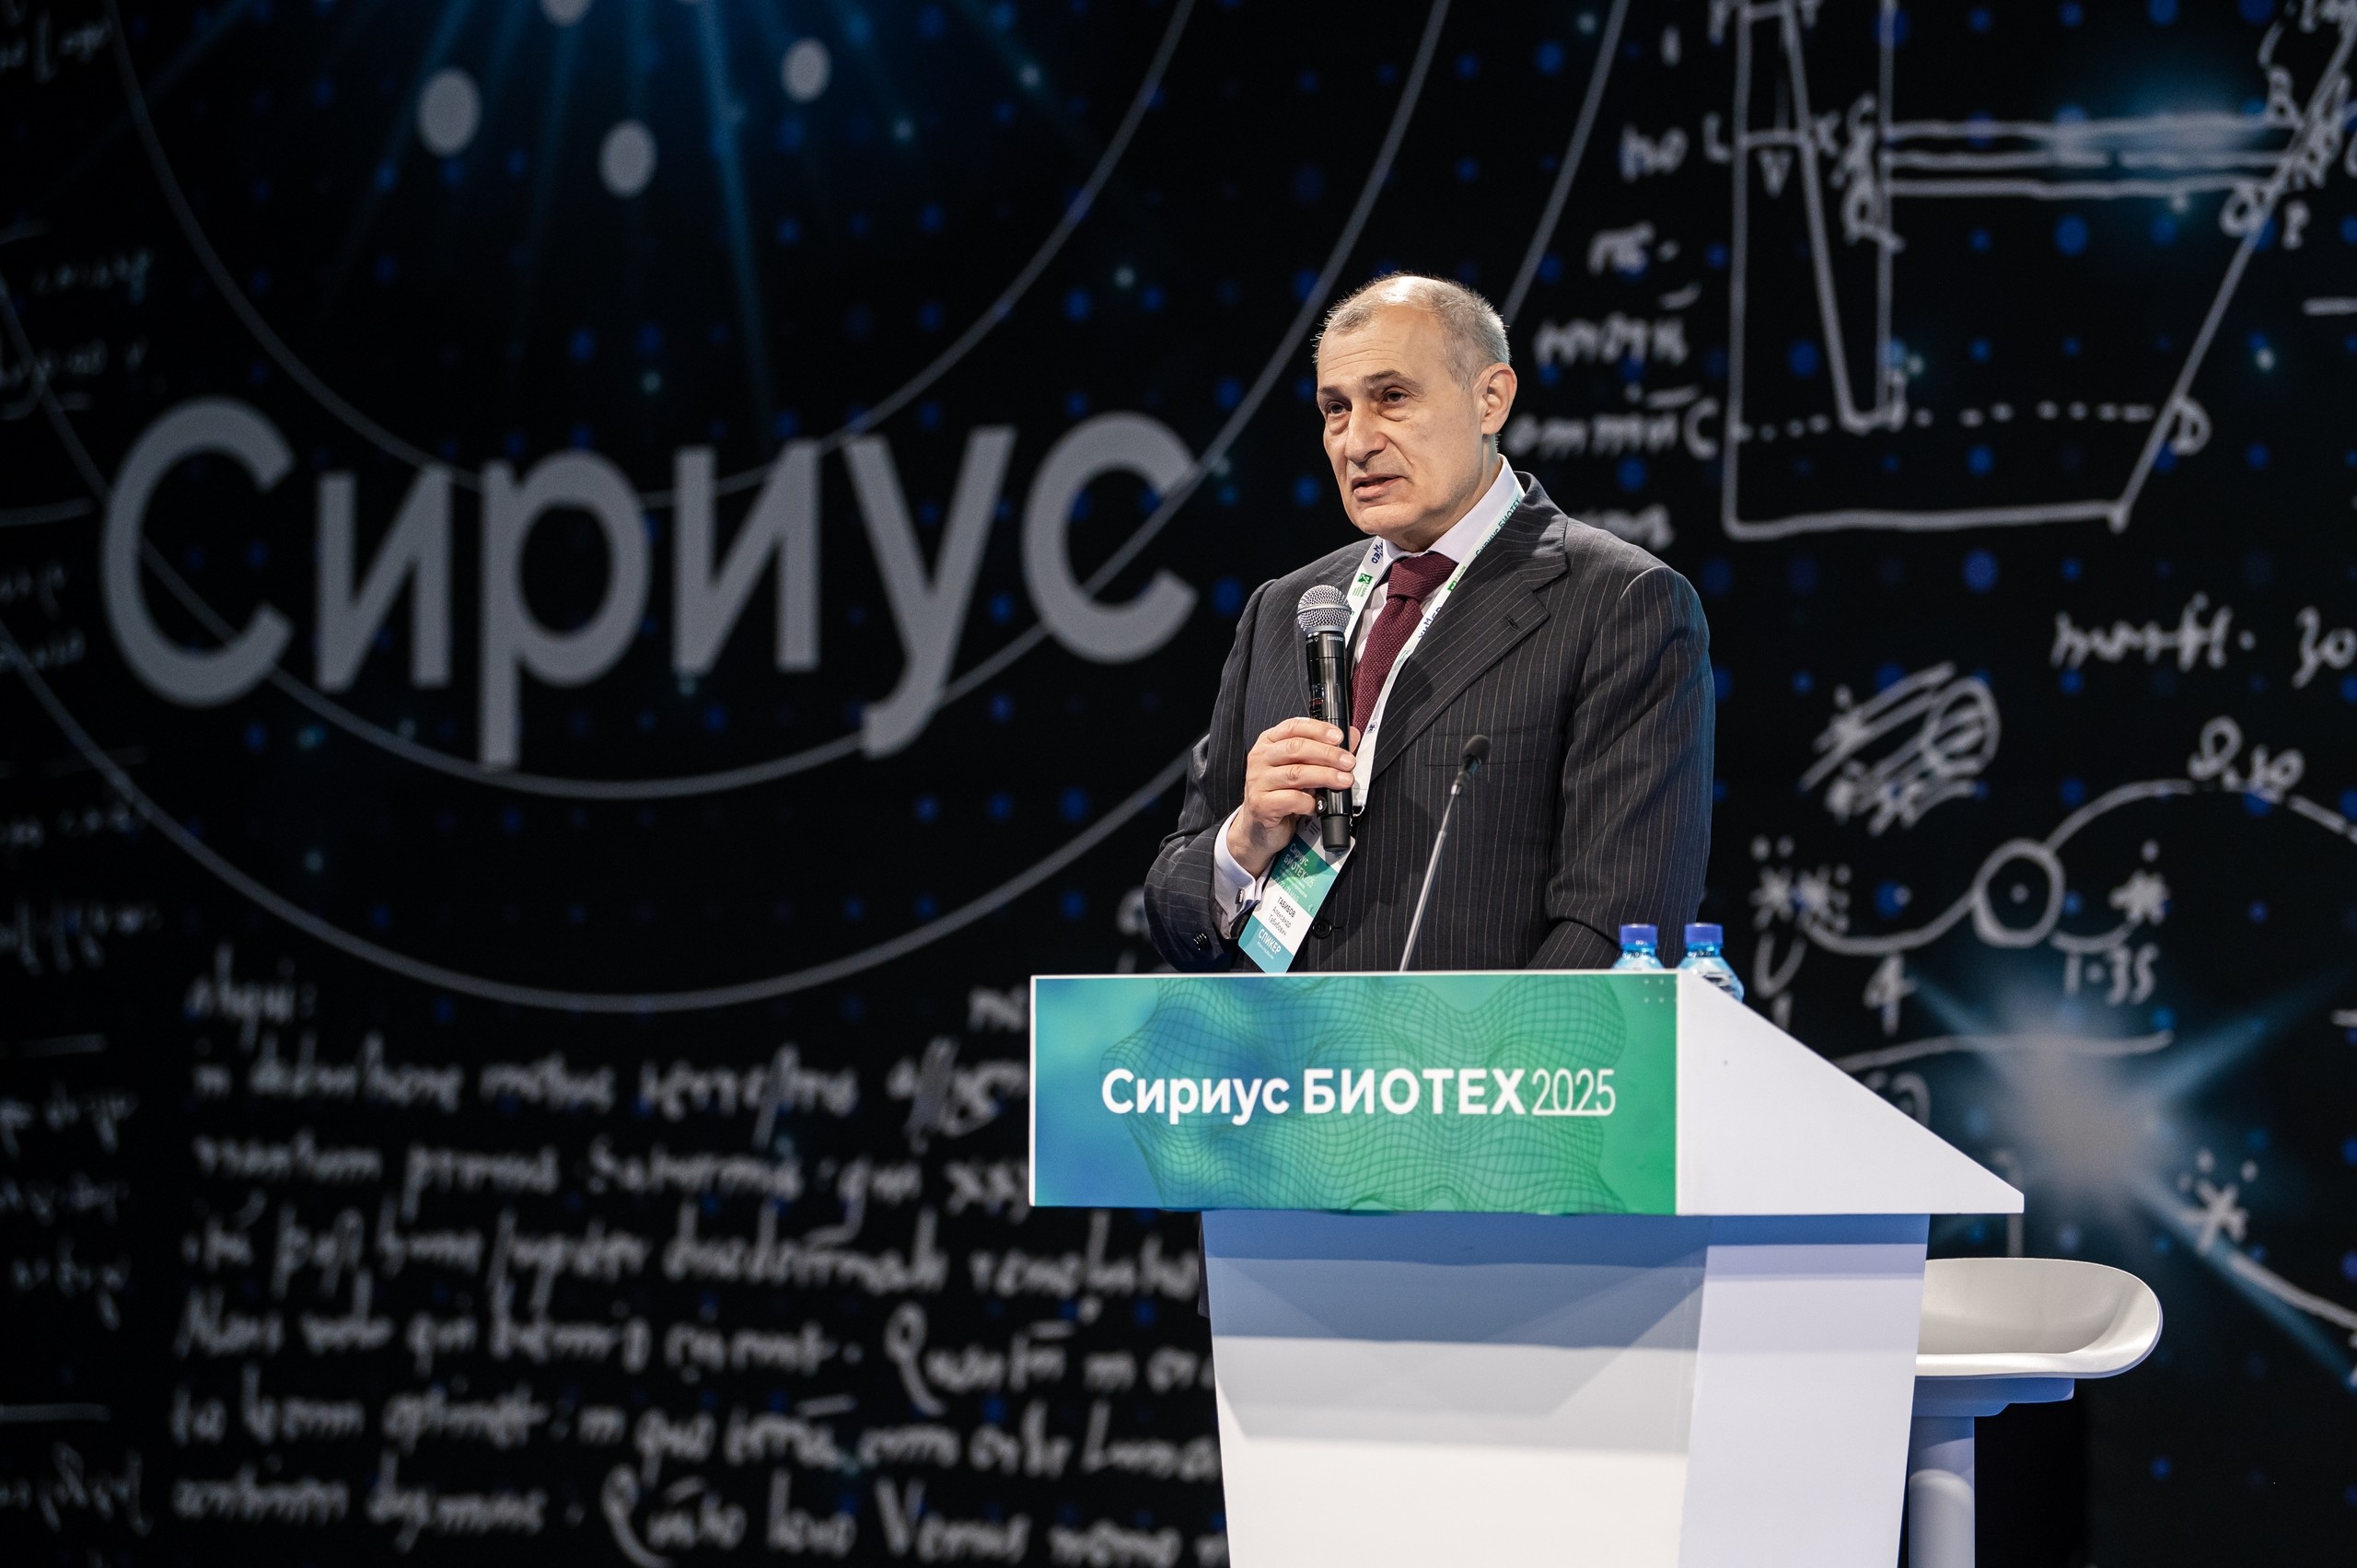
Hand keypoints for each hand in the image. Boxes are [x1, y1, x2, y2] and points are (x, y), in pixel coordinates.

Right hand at [1225, 719, 1360, 876]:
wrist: (1260, 826)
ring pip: (1296, 773)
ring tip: (1343, 780)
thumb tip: (1352, 737)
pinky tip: (1319, 804)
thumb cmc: (1282, 793)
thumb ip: (1324, 751)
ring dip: (1325, 776)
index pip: (1293, 727)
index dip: (1318, 729)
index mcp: (1269, 743)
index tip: (1339, 737)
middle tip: (1348, 762)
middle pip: (1296, 748)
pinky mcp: (1261, 804)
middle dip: (1328, 754)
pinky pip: (1292, 800)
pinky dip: (1311, 802)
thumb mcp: (1301, 767)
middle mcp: (1260, 758)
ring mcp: (1258, 781)